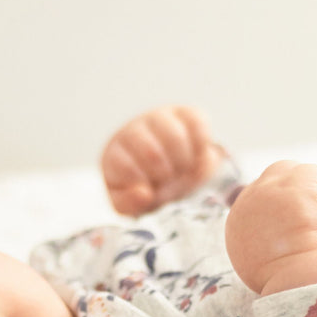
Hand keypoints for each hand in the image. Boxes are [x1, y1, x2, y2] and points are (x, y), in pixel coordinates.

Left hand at [101, 106, 220, 216]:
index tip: (150, 191)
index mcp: (115, 154)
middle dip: (164, 174)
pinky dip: (201, 144)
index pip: (123, 165)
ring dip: (183, 160)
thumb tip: (144, 193)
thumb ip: (129, 203)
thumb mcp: (130, 202)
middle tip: (168, 180)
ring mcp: (160, 119)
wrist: (169, 172)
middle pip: (151, 151)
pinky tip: (197, 155)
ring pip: (174, 135)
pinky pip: (196, 122)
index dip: (142, 182)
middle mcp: (135, 130)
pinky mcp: (185, 114)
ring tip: (183, 169)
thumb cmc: (144, 186)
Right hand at [225, 160, 316, 294]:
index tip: (297, 225)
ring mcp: (270, 191)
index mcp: (238, 223)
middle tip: (311, 213)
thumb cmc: (289, 281)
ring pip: (292, 170)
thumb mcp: (259, 262)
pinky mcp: (295, 186)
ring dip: (310, 186)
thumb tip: (277, 233)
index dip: (282, 206)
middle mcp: (248, 202)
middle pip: (271, 176)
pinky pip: (315, 172)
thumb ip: (260, 241)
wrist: (299, 282)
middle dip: (293, 187)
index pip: (258, 198)